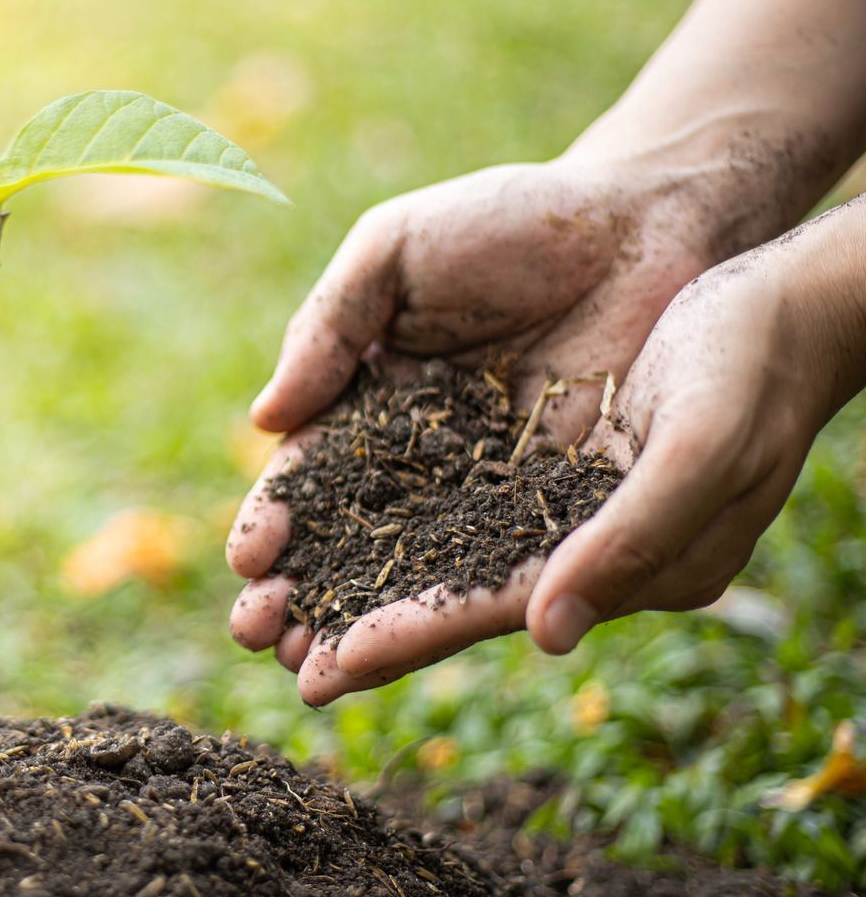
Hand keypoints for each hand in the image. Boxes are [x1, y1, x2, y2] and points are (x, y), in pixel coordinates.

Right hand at [226, 154, 776, 701]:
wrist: (647, 220)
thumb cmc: (513, 221)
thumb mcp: (395, 251)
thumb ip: (326, 327)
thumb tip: (264, 422)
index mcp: (369, 402)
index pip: (309, 479)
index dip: (274, 521)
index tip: (248, 558)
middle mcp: (421, 462)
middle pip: (347, 545)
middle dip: (298, 595)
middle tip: (259, 634)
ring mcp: (488, 494)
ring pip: (411, 576)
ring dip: (359, 629)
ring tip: (312, 676)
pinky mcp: (559, 514)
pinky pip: (497, 573)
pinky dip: (449, 618)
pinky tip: (406, 655)